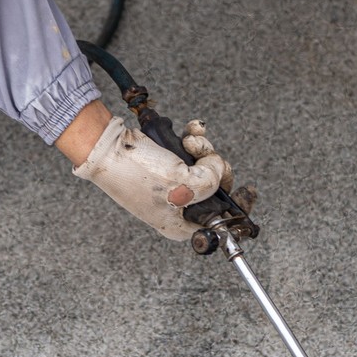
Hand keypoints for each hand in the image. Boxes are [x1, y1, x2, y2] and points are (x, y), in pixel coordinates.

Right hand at [73, 115, 231, 241]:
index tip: (249, 192)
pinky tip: (189, 132)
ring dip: (203, 148)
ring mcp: (173, 184)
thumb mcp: (184, 184)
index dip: (238, 208)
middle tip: (204, 155)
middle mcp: (178, 207)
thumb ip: (211, 181)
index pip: (220, 224)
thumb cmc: (137, 173)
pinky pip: (192, 151)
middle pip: (216, 188)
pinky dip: (194, 138)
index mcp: (180, 224)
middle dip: (215, 166)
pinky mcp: (168, 163)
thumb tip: (216, 166)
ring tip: (190, 141)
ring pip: (206, 166)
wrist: (108, 147)